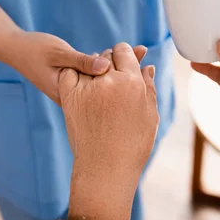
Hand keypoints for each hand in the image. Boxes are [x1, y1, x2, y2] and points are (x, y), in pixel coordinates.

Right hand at [2, 30, 147, 104]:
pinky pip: (100, 77)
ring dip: (122, 68)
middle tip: (144, 50)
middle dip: (128, 71)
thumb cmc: (36, 50)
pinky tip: (126, 56)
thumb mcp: (59, 54)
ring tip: (142, 50)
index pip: (104, 92)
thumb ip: (81, 61)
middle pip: (109, 88)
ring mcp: (78, 92)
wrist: (17, 50)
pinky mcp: (78, 83)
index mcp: (71, 96)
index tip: (139, 53)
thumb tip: (106, 66)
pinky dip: (111, 66)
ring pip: (106, 82)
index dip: (124, 76)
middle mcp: (77, 98)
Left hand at [59, 43, 157, 219]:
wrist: (105, 168)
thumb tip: (147, 66)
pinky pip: (70, 73)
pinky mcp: (69, 96)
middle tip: (113, 75)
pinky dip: (74, 73)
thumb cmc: (133, 145)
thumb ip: (149, 87)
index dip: (126, 54)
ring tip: (99, 84)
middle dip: (111, 60)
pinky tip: (82, 83)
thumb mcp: (150, 115)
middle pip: (107, 55)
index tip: (125, 63)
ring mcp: (87, 88)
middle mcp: (109, 80)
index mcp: (132, 82)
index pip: (125, 51)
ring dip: (94, 67)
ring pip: (89, 64)